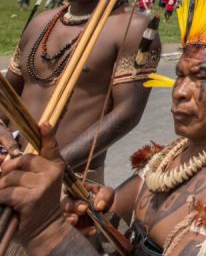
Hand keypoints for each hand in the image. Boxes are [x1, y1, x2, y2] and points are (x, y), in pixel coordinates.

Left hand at [0, 122, 65, 242]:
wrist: (44, 228)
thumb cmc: (35, 202)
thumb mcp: (33, 182)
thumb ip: (22, 169)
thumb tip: (1, 161)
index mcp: (54, 166)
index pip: (50, 146)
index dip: (47, 134)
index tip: (44, 123)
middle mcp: (52, 173)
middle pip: (20, 161)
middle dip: (7, 171)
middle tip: (8, 183)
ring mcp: (43, 185)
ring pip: (10, 177)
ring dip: (2, 187)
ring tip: (8, 197)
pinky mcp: (31, 197)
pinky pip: (5, 192)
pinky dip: (0, 198)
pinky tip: (6, 203)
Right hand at [62, 183, 114, 236]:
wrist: (114, 213)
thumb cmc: (107, 199)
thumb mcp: (108, 193)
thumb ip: (103, 196)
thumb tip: (97, 207)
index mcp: (78, 193)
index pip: (69, 190)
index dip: (67, 190)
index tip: (67, 191)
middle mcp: (73, 205)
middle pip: (66, 205)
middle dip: (73, 206)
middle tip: (83, 208)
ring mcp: (75, 218)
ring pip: (69, 219)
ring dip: (72, 219)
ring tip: (75, 220)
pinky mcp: (81, 229)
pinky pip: (80, 231)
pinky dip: (85, 231)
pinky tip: (93, 230)